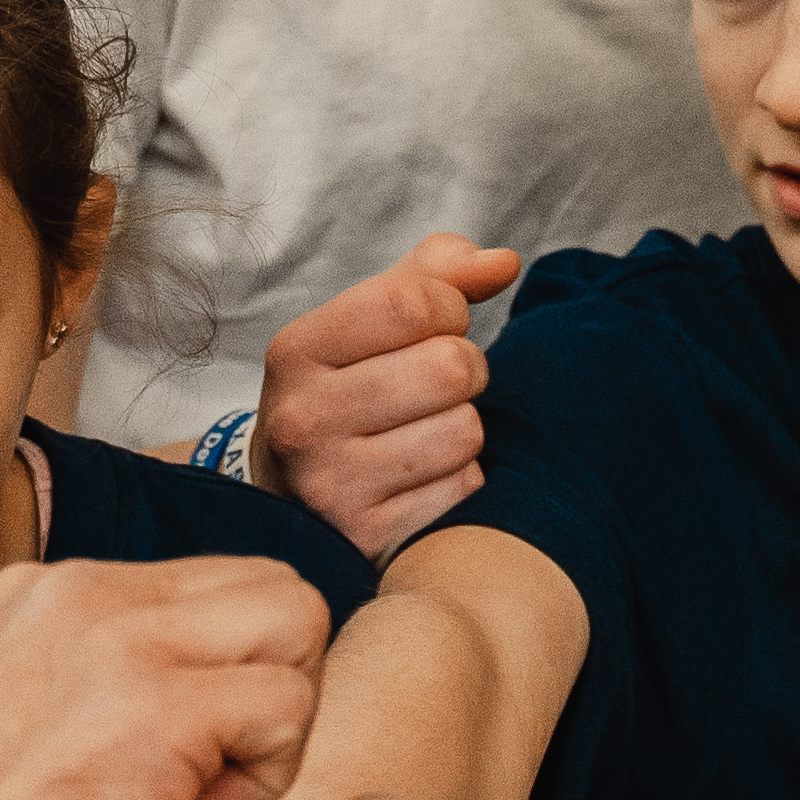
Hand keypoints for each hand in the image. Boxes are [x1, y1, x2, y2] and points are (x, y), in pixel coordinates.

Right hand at [0, 556, 334, 799]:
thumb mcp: (29, 733)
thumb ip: (113, 692)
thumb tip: (224, 714)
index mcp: (48, 594)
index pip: (214, 586)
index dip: (225, 677)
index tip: (170, 762)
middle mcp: (83, 590)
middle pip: (273, 588)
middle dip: (272, 684)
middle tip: (207, 776)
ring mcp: (120, 637)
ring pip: (296, 624)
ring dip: (275, 725)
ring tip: (196, 797)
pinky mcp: (158, 704)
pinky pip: (290, 704)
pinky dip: (266, 777)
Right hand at [260, 230, 522, 557]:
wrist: (294, 503)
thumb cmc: (345, 392)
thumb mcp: (363, 325)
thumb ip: (433, 276)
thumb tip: (505, 262)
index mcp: (296, 352)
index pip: (412, 301)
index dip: (450, 307)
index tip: (436, 326)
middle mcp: (302, 419)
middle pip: (449, 367)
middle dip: (464, 370)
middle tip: (436, 387)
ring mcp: (331, 485)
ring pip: (465, 431)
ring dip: (463, 428)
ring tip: (424, 433)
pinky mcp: (367, 537)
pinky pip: (464, 487)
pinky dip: (459, 479)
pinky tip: (421, 479)